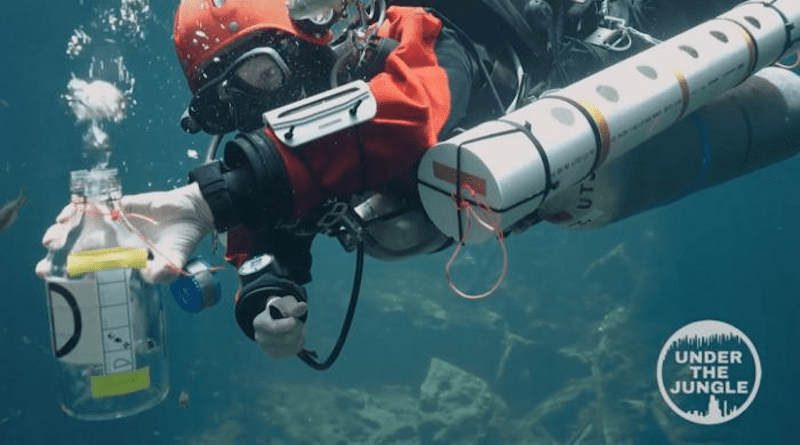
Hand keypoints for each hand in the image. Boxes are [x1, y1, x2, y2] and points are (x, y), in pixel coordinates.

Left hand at [36, 183, 214, 283]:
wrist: (194, 213)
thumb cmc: (183, 240)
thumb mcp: (175, 262)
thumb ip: (162, 273)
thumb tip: (145, 275)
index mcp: (121, 258)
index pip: (89, 267)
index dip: (68, 271)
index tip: (49, 274)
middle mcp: (112, 240)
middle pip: (75, 244)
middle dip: (57, 247)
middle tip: (47, 251)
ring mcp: (113, 221)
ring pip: (79, 223)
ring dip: (63, 226)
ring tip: (55, 231)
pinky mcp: (119, 204)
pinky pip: (94, 204)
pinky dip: (79, 206)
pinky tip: (70, 211)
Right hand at [253, 295, 307, 358]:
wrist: (275, 319)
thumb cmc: (281, 309)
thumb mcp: (286, 304)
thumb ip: (294, 306)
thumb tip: (303, 306)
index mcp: (259, 323)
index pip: (275, 328)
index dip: (289, 324)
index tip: (294, 319)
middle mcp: (260, 338)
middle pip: (286, 338)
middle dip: (297, 328)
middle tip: (297, 321)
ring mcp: (267, 348)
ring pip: (292, 346)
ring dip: (300, 335)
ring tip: (295, 328)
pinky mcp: (275, 354)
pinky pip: (294, 350)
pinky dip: (299, 342)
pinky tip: (295, 335)